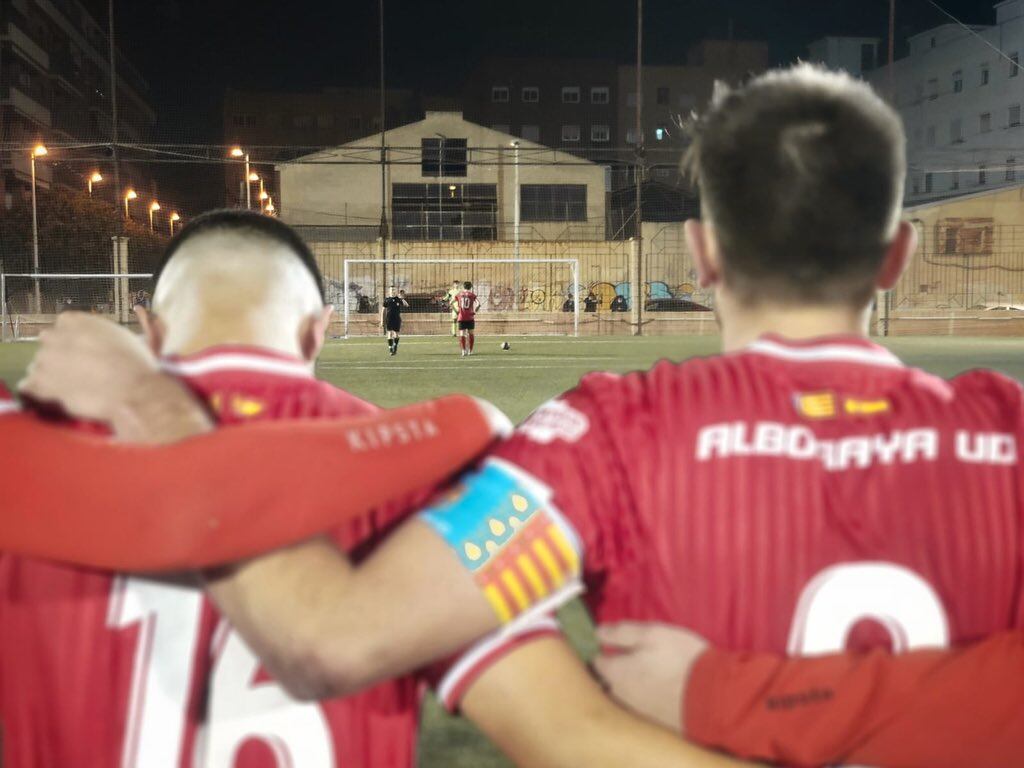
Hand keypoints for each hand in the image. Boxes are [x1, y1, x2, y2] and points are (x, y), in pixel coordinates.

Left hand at [19, 312, 159, 423]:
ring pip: (38, 366)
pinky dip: (38, 392)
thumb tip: (105, 335)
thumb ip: (102, 334)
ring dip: (50, 375)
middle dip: (59, 355)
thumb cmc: (136, 364)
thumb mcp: (124, 336)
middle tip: (78, 370)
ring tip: (72, 386)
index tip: (83, 350)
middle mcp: (55, 336)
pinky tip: (54, 395)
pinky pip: (29, 386)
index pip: (63, 324)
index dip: (73, 339)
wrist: (134, 390)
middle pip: (48, 344)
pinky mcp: (41, 384)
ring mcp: (45, 360)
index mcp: (75, 320)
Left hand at [592, 622, 708, 734]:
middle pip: (608, 682)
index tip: (616, 646)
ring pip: (624, 697)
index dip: (605, 651)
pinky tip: (659, 692)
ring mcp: (637, 712)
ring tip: (646, 675)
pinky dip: (645, 700)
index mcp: (616, 673)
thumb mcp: (651, 634)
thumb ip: (621, 633)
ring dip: (630, 687)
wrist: (714, 697)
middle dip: (614, 672)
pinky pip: (642, 709)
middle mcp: (621, 697)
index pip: (597, 662)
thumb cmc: (680, 659)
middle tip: (631, 660)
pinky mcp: (655, 723)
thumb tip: (598, 633)